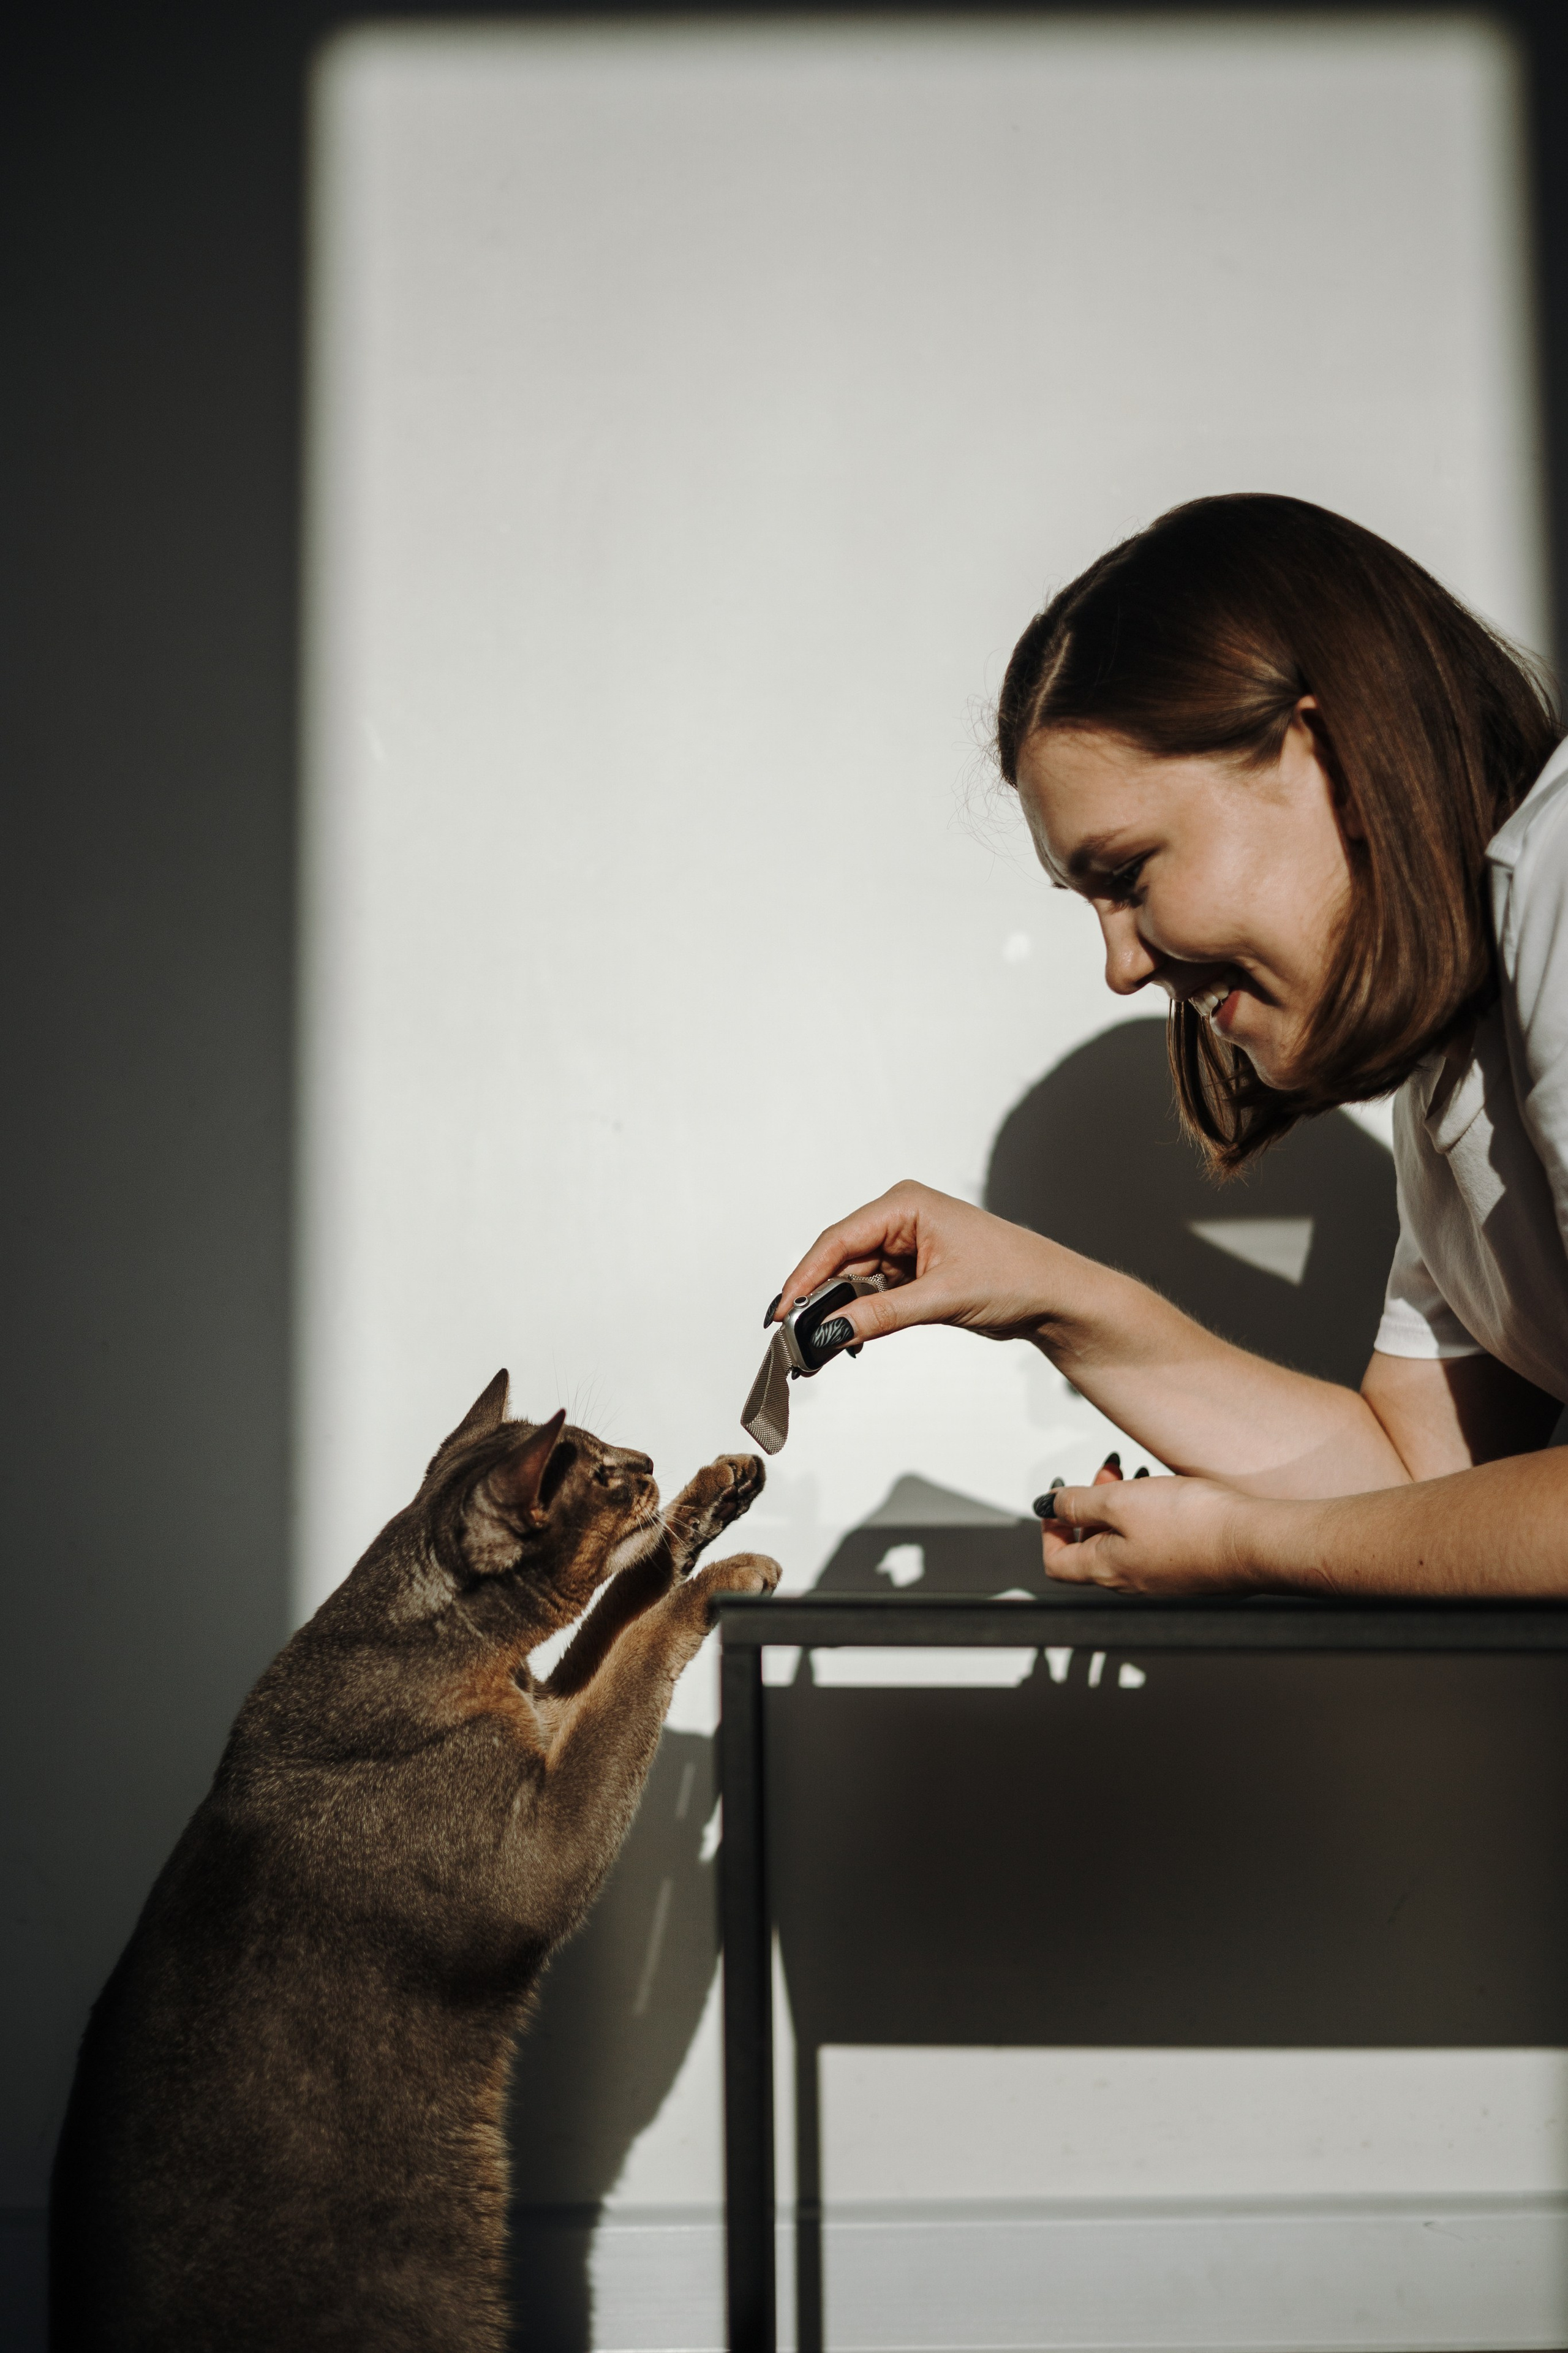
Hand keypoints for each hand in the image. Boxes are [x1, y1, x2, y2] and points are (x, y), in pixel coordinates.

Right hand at [771, 1180, 1060, 1348]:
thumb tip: (830, 1331)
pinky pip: (872, 1295)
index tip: (782, 1311)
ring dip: (837, 1314)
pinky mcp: (912, 1273)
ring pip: (853, 1282)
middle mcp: (900, 1219)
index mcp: (905, 1205)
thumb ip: (882, 1314)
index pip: (839, 1239)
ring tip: (816, 1349)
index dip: (805, 1276)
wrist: (1055, 1296)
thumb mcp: (942, 1297)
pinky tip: (847, 1342)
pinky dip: (859, 1318)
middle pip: (840, 1261)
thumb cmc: (1014, 1277)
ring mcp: (905, 1246)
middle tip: (792, 1339)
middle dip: (818, 1301)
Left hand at [1041, 1471, 1274, 1595]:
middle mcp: (1132, 1581)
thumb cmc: (1191, 1524)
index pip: (1057, 1562)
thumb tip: (1047, 1507)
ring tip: (1139, 1474)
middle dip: (1091, 1506)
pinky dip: (1149, 1515)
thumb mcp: (1120, 1501)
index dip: (1051, 1529)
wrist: (1253, 1542)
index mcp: (1107, 1570)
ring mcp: (1162, 1577)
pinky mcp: (1189, 1567)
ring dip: (1122, 1506)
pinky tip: (1167, 1492)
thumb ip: (1078, 1503)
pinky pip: (1155, 1542)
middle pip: (1092, 1548)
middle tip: (1107, 1472)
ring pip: (1125, 1541)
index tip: (1059, 1498)